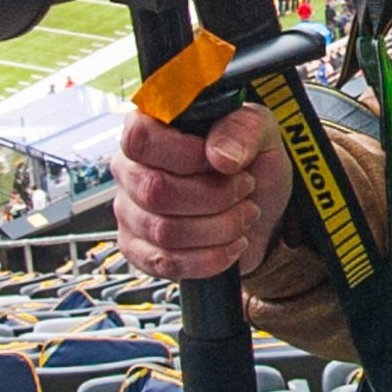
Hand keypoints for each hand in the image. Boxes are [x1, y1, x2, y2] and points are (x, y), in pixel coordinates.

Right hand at [113, 103, 289, 279]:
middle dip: (214, 196)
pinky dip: (209, 258)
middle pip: (155, 191)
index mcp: (151, 129)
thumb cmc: (250, 164)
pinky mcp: (137, 250)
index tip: (222, 162)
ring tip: (244, 215)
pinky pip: (164, 263)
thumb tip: (220, 155)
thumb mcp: (261, 132)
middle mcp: (131, 169)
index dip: (185, 155)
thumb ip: (243, 129)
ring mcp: (130, 212)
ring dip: (219, 227)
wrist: (261, 210)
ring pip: (164, 231)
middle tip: (245, 189)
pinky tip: (231, 245)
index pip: (141, 138)